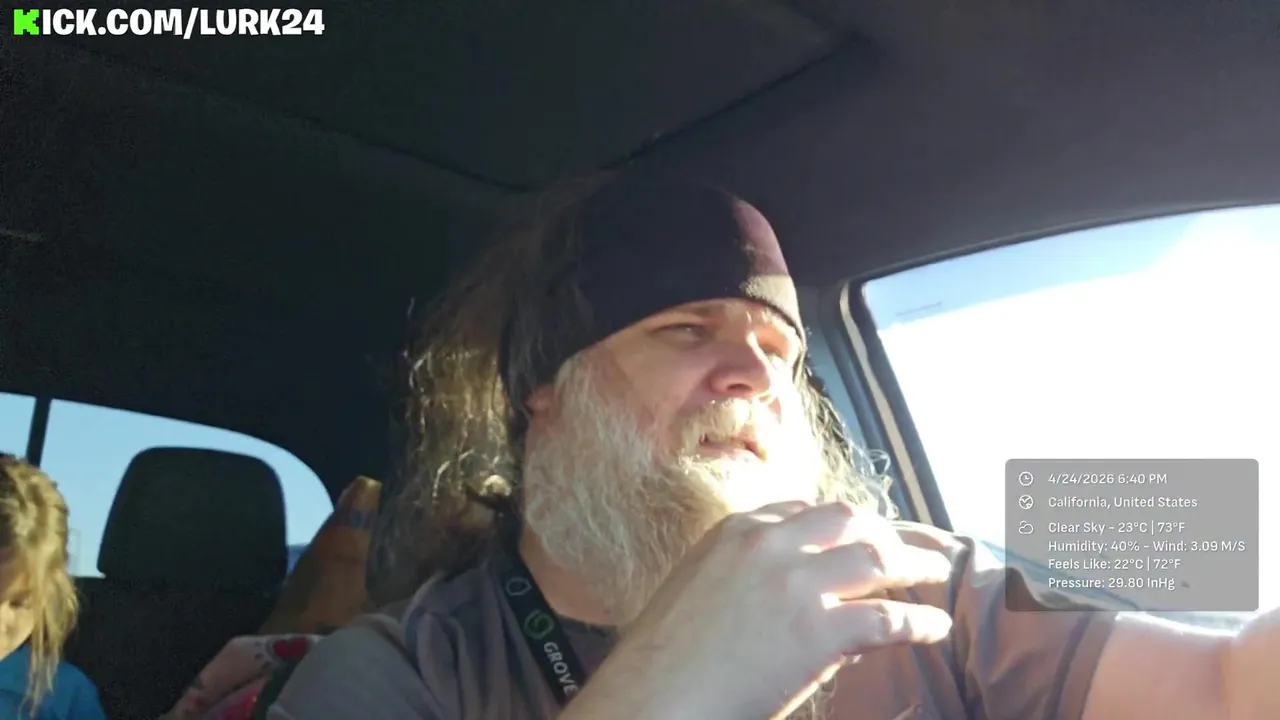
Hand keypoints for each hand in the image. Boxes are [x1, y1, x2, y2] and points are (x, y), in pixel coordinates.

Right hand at [583, 501, 954, 718]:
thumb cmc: (666, 658)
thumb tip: (794, 590)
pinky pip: (887, 618)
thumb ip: (744, 575)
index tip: (856, 535)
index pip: (804, 510)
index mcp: (736, 530)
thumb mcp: (699, 589)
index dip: (840, 524)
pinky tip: (933, 627)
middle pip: (849, 520)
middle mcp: (769, 544)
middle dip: (882, 532)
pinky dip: (919, 622)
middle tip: (903, 551)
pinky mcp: (818, 631)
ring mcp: (795, 584)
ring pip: (877, 558)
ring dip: (915, 565)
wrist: (655, 695)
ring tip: (935, 574)